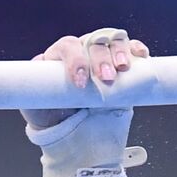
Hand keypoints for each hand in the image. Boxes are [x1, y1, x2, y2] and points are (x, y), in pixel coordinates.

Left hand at [21, 29, 150, 130]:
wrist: (75, 136)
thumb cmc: (54, 120)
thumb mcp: (37, 109)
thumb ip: (35, 95)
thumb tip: (35, 81)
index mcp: (59, 58)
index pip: (68, 47)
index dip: (75, 60)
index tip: (80, 83)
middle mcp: (82, 53)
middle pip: (93, 42)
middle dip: (100, 58)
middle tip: (106, 78)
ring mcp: (102, 59)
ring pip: (112, 41)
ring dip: (119, 51)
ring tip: (122, 68)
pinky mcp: (121, 68)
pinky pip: (131, 49)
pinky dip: (136, 49)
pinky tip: (140, 56)